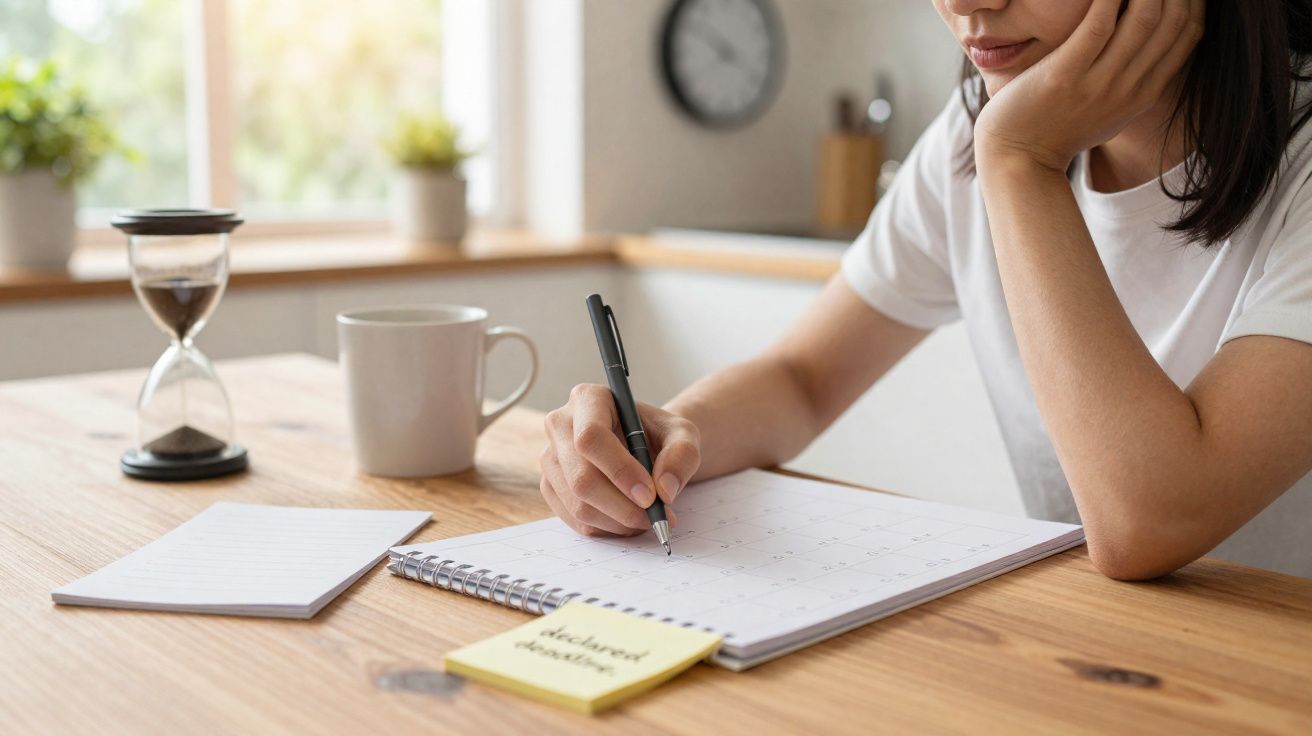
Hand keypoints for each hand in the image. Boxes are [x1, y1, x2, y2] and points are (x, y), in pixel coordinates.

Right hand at [539, 384, 701, 536]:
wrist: (645, 445)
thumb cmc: (659, 434)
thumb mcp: (683, 434)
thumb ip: (681, 456)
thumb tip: (664, 491)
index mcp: (588, 399)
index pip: (591, 437)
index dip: (620, 471)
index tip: (650, 495)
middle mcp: (560, 425)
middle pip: (581, 477)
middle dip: (622, 506)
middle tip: (654, 516)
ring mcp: (550, 458)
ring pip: (577, 504)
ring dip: (618, 521)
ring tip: (646, 518)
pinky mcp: (551, 486)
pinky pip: (574, 519)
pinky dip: (606, 528)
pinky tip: (628, 519)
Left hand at [974, 0, 1203, 172]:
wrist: (1018, 160)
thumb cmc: (1056, 129)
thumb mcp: (1108, 111)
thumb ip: (1133, 81)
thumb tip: (1149, 48)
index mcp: (1144, 94)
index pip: (1189, 33)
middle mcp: (1129, 89)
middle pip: (1171, 20)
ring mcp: (1099, 84)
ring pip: (1143, 17)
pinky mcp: (1065, 76)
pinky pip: (1097, 24)